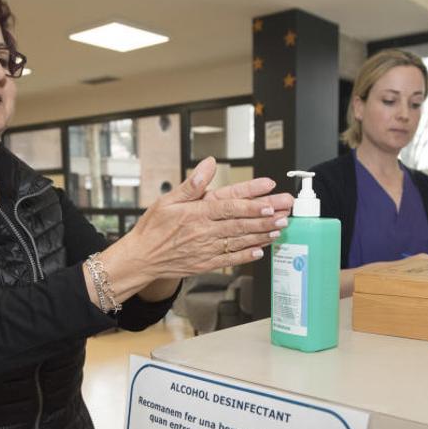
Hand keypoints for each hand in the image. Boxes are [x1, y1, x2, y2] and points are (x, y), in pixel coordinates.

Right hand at [104, 157, 291, 284]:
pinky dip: (247, 255)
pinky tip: (262, 250)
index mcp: (197, 213)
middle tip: (287, 209)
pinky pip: (231, 259)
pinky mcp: (207, 263)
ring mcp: (207, 249)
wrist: (140, 259)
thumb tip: (209, 164)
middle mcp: (205, 231)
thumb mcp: (167, 200)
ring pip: (240, 240)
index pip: (230, 204)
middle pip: (241, 222)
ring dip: (263, 233)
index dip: (252, 200)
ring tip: (281, 226)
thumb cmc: (153, 228)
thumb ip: (192, 184)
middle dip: (267, 215)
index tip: (270, 195)